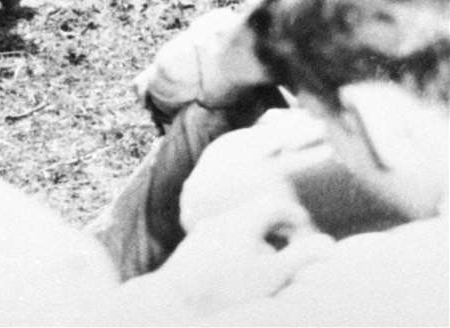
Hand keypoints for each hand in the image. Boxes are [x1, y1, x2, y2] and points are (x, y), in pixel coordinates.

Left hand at [135, 195, 333, 319]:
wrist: (176, 300)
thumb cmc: (227, 287)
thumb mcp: (272, 275)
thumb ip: (301, 258)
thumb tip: (329, 244)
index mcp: (240, 220)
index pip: (274, 205)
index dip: (295, 218)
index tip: (307, 239)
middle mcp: (219, 221)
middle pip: (256, 219)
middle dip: (278, 236)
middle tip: (292, 259)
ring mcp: (202, 236)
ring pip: (238, 235)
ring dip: (258, 251)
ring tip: (269, 277)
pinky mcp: (191, 253)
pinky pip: (221, 248)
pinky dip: (238, 259)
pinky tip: (241, 284)